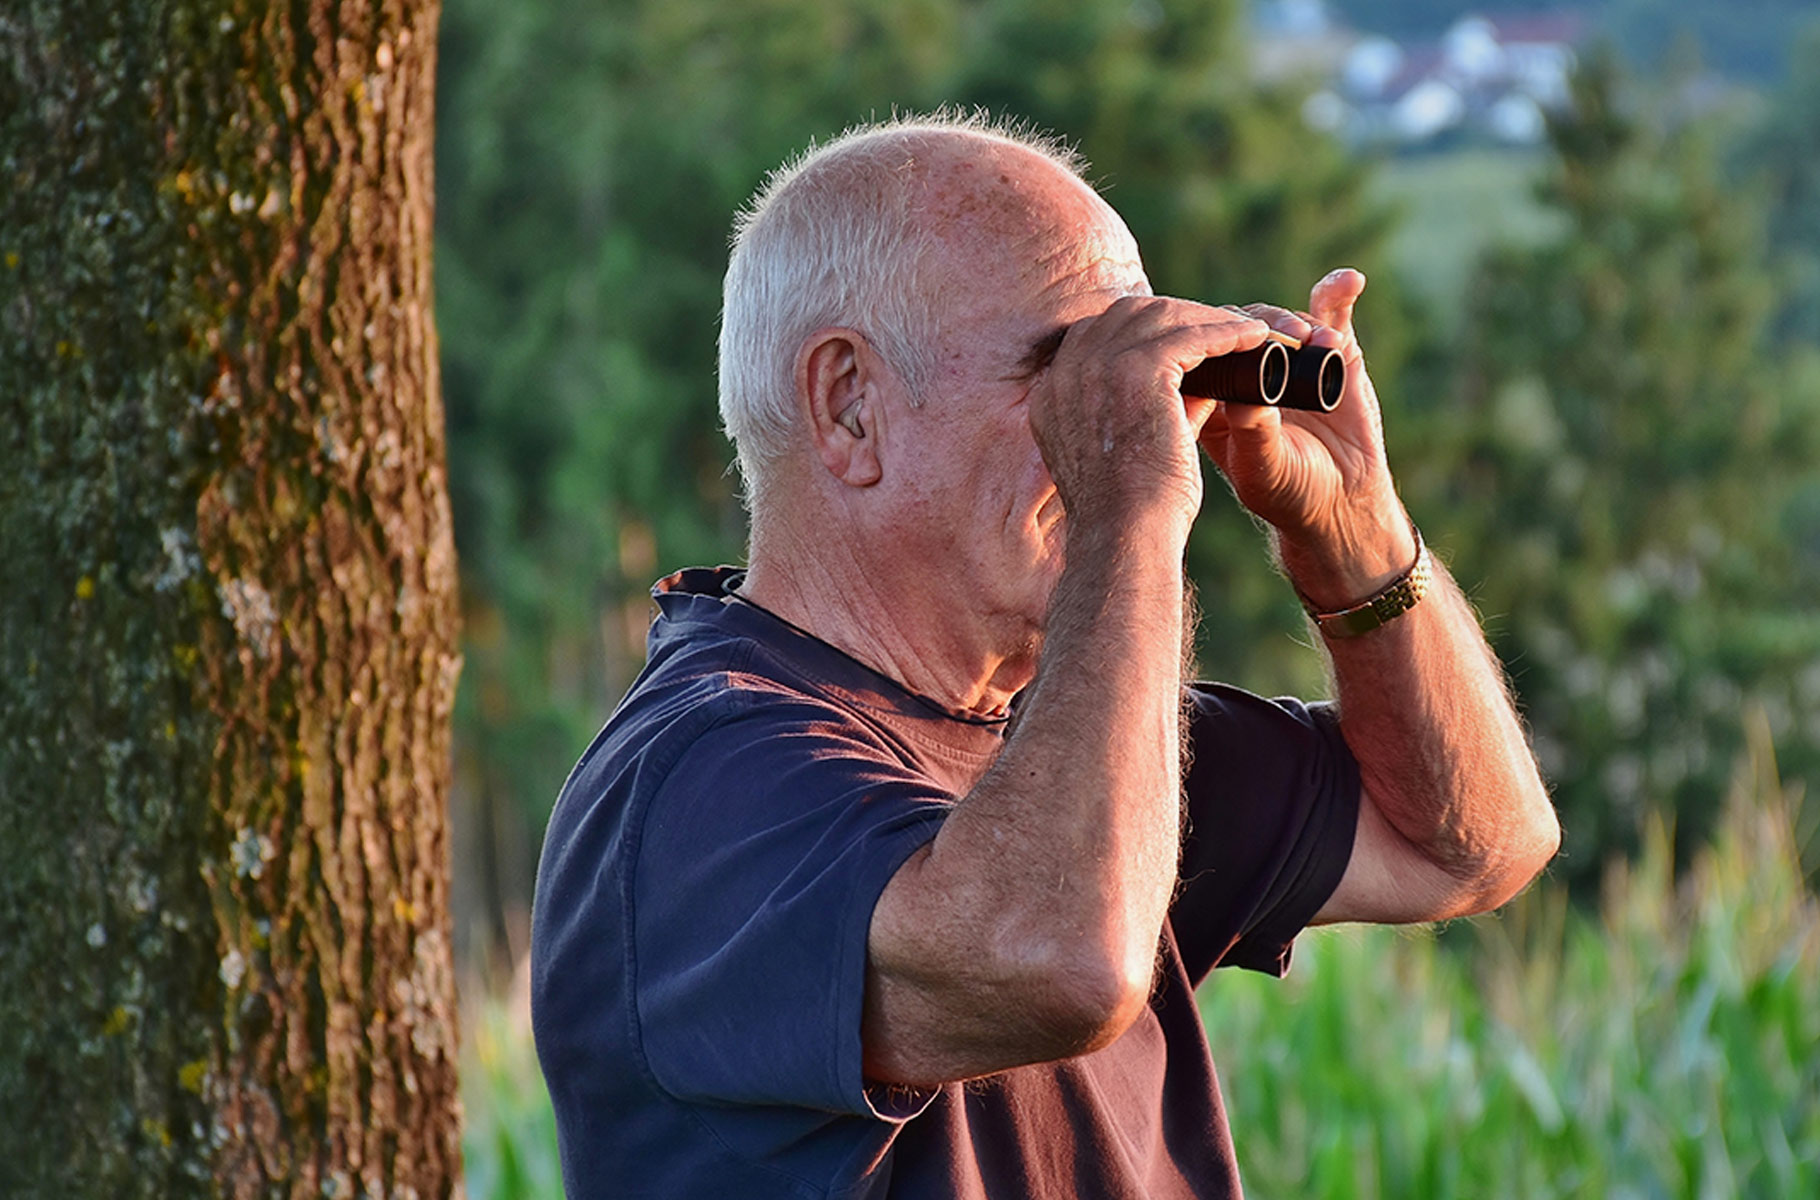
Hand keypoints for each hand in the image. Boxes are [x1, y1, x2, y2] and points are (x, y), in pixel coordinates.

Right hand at [1030, 296, 1268, 533]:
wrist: (1125, 540)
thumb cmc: (1132, 515)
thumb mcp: (1129, 452)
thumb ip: (1155, 410)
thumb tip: (1204, 380)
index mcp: (1052, 396)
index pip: (1099, 336)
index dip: (1145, 331)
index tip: (1184, 340)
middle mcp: (1065, 374)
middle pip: (1129, 315)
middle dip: (1179, 315)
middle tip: (1222, 328)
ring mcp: (1097, 367)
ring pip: (1162, 317)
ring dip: (1209, 319)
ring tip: (1247, 331)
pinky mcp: (1136, 371)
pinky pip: (1190, 334)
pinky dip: (1226, 331)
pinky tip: (1255, 338)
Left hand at [1197, 269, 1414, 606]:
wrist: (1340, 501)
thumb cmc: (1290, 493)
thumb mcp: (1265, 470)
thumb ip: (1253, 434)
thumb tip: (1241, 398)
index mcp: (1211, 395)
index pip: (1202, 349)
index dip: (1216, 337)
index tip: (1242, 343)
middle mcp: (1243, 370)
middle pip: (1238, 324)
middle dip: (1262, 325)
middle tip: (1285, 338)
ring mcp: (1286, 358)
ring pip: (1280, 319)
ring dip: (1297, 320)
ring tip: (1319, 340)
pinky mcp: (1329, 352)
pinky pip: (1330, 315)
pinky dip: (1337, 295)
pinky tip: (1350, 281)